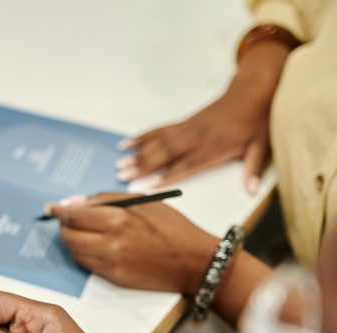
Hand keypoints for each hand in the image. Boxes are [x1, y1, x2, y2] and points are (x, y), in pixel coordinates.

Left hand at [49, 192, 217, 294]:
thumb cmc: (171, 227)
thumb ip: (106, 200)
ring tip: (82, 231)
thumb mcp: (142, 201)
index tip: (51, 207)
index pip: (74, 215)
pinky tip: (94, 244)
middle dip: (63, 226)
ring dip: (72, 240)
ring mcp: (109, 264)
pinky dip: (84, 253)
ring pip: (74, 252)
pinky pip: (86, 264)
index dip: (58, 211)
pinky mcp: (112, 278)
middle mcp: (110, 243)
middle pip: (68, 235)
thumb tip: (75, 203)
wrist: (193, 262)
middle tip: (66, 219)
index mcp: (118, 219)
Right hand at [118, 41, 290, 192]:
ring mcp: (187, 129)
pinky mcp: (183, 122)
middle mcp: (195, 139)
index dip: (166, 176)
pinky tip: (129, 142)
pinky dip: (143, 136)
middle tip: (123, 175)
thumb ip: (252, 169)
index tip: (149, 185)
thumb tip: (252, 190)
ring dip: (138, 154)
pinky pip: (159, 130)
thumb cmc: (255, 120)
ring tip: (121, 163)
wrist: (252, 92)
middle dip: (142, 166)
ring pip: (158, 143)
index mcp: (213, 148)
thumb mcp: (260, 146)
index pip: (185, 166)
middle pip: (165, 155)